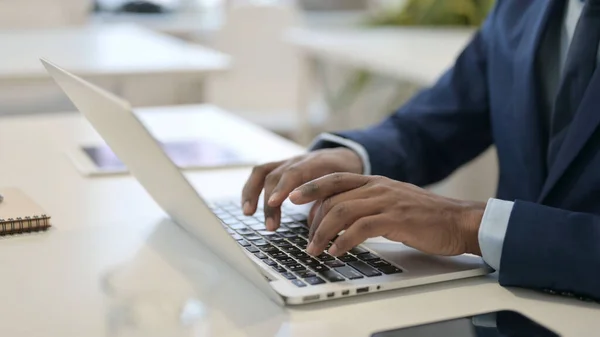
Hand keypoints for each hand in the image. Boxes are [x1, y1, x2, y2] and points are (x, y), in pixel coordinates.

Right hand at [241, 148, 362, 230]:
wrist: (344, 157)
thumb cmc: (346, 178)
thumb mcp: (346, 189)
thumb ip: (331, 203)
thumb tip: (316, 227)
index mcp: (319, 163)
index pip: (297, 171)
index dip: (284, 187)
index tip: (276, 203)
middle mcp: (299, 160)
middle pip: (277, 175)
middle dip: (270, 202)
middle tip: (272, 227)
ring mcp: (287, 162)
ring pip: (263, 172)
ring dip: (253, 193)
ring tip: (249, 214)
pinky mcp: (279, 166)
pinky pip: (259, 174)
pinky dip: (250, 190)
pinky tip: (248, 208)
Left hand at [288, 173, 484, 256]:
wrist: (457, 220)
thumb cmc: (424, 216)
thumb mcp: (391, 202)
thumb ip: (367, 204)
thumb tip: (340, 218)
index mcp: (374, 181)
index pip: (334, 179)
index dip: (311, 188)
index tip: (292, 199)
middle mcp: (377, 186)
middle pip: (333, 195)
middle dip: (313, 218)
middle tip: (306, 239)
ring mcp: (386, 201)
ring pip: (342, 211)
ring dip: (323, 233)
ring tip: (315, 250)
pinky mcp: (395, 219)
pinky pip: (360, 228)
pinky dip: (344, 241)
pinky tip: (337, 251)